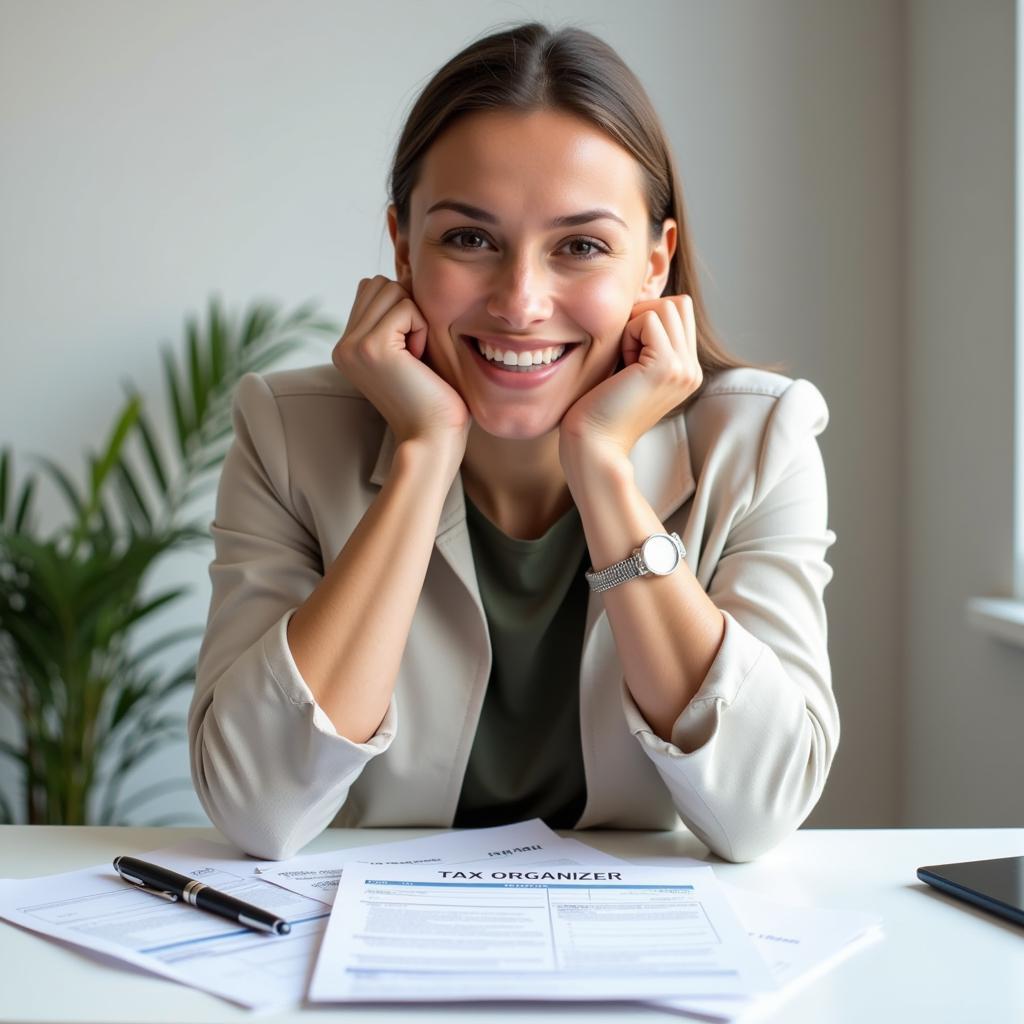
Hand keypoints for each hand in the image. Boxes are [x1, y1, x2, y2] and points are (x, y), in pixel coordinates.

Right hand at [333, 276, 470, 451]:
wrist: (433, 438)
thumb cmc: (433, 398)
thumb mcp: (410, 349)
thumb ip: (398, 315)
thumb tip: (405, 269)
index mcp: (348, 346)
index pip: (373, 289)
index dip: (404, 309)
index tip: (412, 353)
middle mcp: (343, 345)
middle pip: (380, 284)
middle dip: (408, 310)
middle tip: (415, 355)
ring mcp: (352, 345)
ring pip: (392, 290)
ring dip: (415, 319)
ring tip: (416, 359)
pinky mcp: (372, 347)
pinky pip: (407, 307)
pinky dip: (422, 330)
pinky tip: (418, 362)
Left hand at [559, 294, 701, 463]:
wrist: (594, 446)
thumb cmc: (599, 408)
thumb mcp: (629, 366)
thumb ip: (645, 338)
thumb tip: (642, 297)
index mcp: (686, 370)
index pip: (679, 311)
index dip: (646, 320)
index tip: (626, 356)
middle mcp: (692, 370)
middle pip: (678, 303)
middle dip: (643, 318)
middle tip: (624, 357)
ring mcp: (684, 369)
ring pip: (666, 306)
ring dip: (635, 327)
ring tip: (625, 363)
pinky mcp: (668, 367)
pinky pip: (648, 319)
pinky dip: (628, 335)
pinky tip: (622, 368)